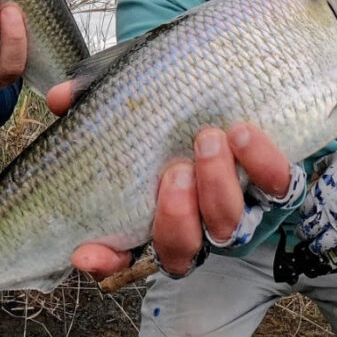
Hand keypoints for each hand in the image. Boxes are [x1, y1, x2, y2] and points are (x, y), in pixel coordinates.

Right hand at [46, 82, 298, 280]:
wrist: (242, 76)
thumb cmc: (176, 97)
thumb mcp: (130, 92)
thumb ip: (93, 96)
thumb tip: (59, 99)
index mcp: (153, 208)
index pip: (123, 253)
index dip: (105, 260)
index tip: (84, 252)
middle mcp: (194, 220)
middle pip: (181, 251)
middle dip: (175, 218)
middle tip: (173, 173)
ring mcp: (237, 206)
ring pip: (227, 226)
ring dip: (216, 187)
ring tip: (208, 139)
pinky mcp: (277, 182)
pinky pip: (276, 187)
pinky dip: (259, 163)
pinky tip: (242, 132)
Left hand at [296, 141, 336, 253]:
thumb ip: (322, 164)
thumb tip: (315, 169)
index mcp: (319, 194)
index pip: (303, 211)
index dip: (303, 214)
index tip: (306, 214)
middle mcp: (328, 212)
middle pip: (307, 230)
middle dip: (304, 232)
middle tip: (304, 233)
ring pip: (321, 244)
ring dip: (316, 246)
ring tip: (315, 245)